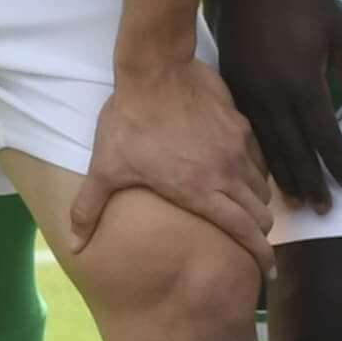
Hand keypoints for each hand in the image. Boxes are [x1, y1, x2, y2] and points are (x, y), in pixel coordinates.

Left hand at [65, 50, 277, 258]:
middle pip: (261, 213)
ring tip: (246, 208)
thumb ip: (89, 210)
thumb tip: (74, 246)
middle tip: (252, 241)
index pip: (243, 230)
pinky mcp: (241, 124)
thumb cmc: (129, 122)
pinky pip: (258, 157)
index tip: (266, 270)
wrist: (155, 70)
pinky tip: (238, 170)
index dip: (260, 254)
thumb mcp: (105, 168)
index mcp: (200, 191)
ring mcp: (238, 146)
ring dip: (256, 202)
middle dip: (260, 232)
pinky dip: (253, 171)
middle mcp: (227, 172)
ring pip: (262, 185)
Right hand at [205, 0, 341, 210]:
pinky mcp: (233, 87)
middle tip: (324, 209)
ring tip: (296, 202)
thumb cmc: (301, 2)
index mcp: (302, 83)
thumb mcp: (339, 30)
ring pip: (268, 146)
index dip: (337, 161)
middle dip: (311, 181)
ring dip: (284, 176)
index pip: (324, 134)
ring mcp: (249, 94)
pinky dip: (260, 155)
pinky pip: (249, 131)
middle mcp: (273, 96)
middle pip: (295, 149)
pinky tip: (267, 170)